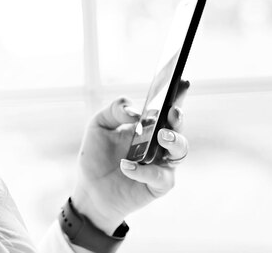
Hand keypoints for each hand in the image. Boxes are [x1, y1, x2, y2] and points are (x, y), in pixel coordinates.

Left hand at [71, 97, 187, 234]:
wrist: (89, 190)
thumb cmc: (96, 156)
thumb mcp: (98, 126)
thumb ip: (114, 111)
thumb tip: (134, 111)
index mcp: (148, 126)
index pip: (166, 107)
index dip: (178, 95)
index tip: (182, 82)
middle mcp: (159, 143)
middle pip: (179, 127)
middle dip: (179, 118)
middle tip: (172, 111)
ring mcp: (161, 164)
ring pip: (180, 151)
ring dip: (173, 140)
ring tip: (160, 135)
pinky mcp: (158, 185)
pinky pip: (160, 177)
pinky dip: (144, 171)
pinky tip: (127, 166)